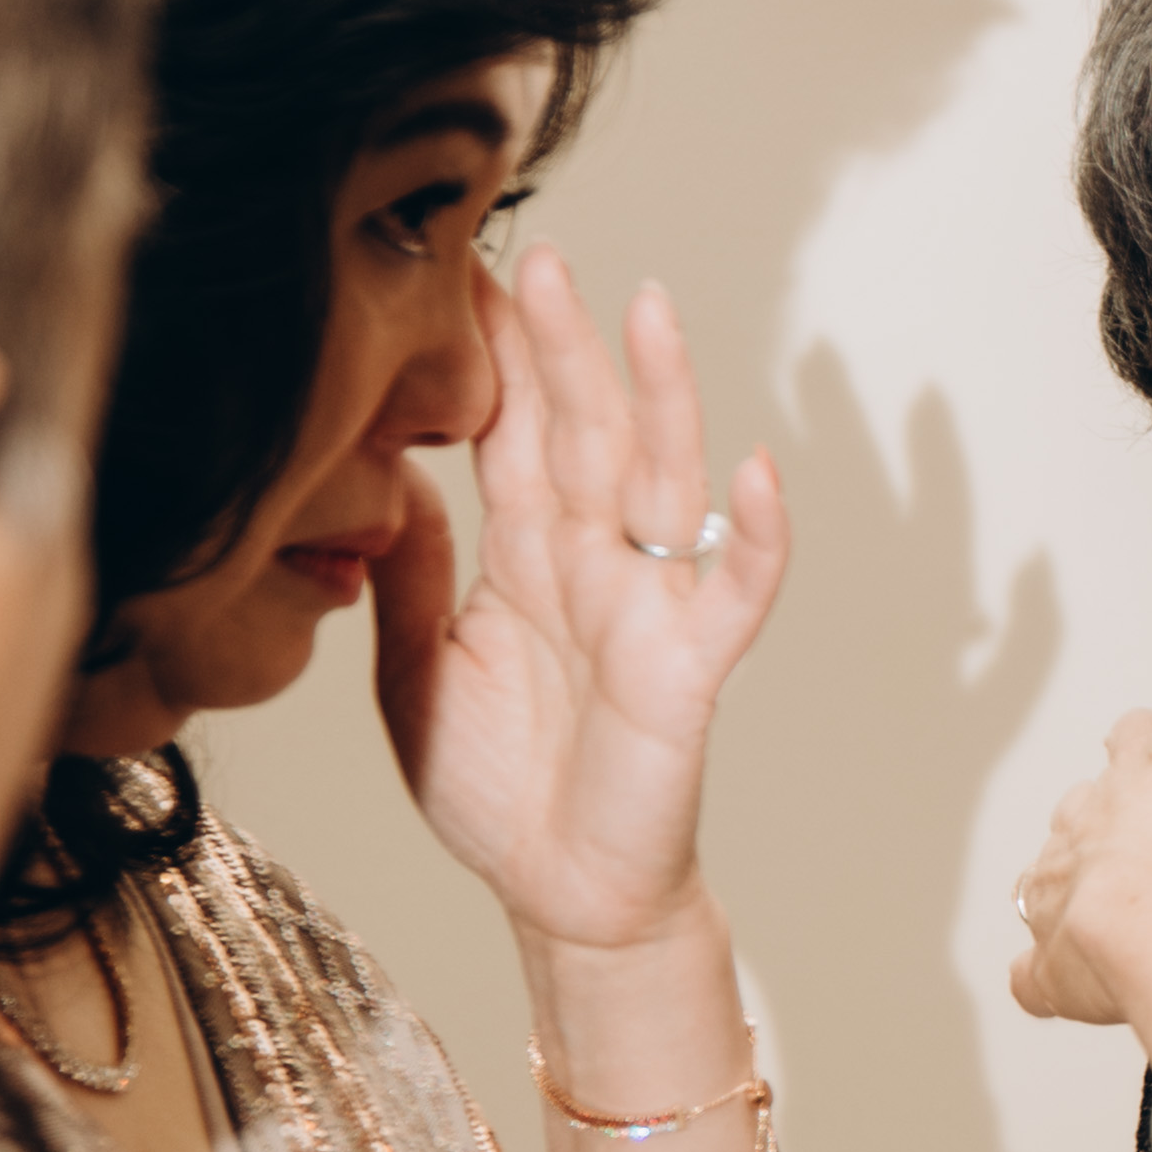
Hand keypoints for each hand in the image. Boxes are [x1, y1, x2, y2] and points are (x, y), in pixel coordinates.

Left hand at [376, 250, 790, 952]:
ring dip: (660, 396)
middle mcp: (591, 563)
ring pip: (660, 481)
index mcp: (524, 558)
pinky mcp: (690, 668)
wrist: (557, 896)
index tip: (468, 272)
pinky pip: (734, 591)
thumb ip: (415, 577)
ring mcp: (647, 607)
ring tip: (647, 310)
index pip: (511, 436)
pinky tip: (757, 472)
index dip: (494, 361)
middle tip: (541, 255)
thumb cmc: (497, 789)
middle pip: (583, 432)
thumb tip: (394, 477)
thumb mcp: (417, 672)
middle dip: (563, 347)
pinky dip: (755, 535)